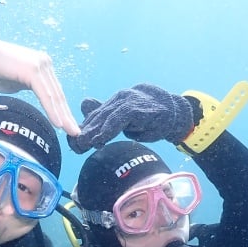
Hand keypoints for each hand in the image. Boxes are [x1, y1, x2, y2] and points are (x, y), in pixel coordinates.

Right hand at [0, 32, 79, 135]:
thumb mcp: (17, 83)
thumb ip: (30, 89)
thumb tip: (37, 102)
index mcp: (43, 67)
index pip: (56, 93)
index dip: (63, 111)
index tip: (69, 127)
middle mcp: (45, 64)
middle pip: (58, 95)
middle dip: (68, 116)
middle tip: (76, 134)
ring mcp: (39, 65)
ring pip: (54, 96)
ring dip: (63, 116)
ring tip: (70, 131)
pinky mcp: (31, 70)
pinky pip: (44, 94)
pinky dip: (51, 109)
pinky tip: (58, 123)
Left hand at [66, 84, 196, 153]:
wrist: (174, 112)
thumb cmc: (149, 118)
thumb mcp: (126, 124)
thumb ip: (108, 122)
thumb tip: (86, 120)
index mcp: (112, 105)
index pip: (93, 118)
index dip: (82, 131)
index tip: (73, 145)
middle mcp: (117, 100)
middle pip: (96, 117)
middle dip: (83, 132)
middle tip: (73, 146)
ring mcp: (127, 101)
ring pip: (105, 117)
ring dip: (93, 132)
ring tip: (83, 143)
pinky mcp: (137, 107)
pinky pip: (120, 118)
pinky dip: (109, 129)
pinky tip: (101, 139)